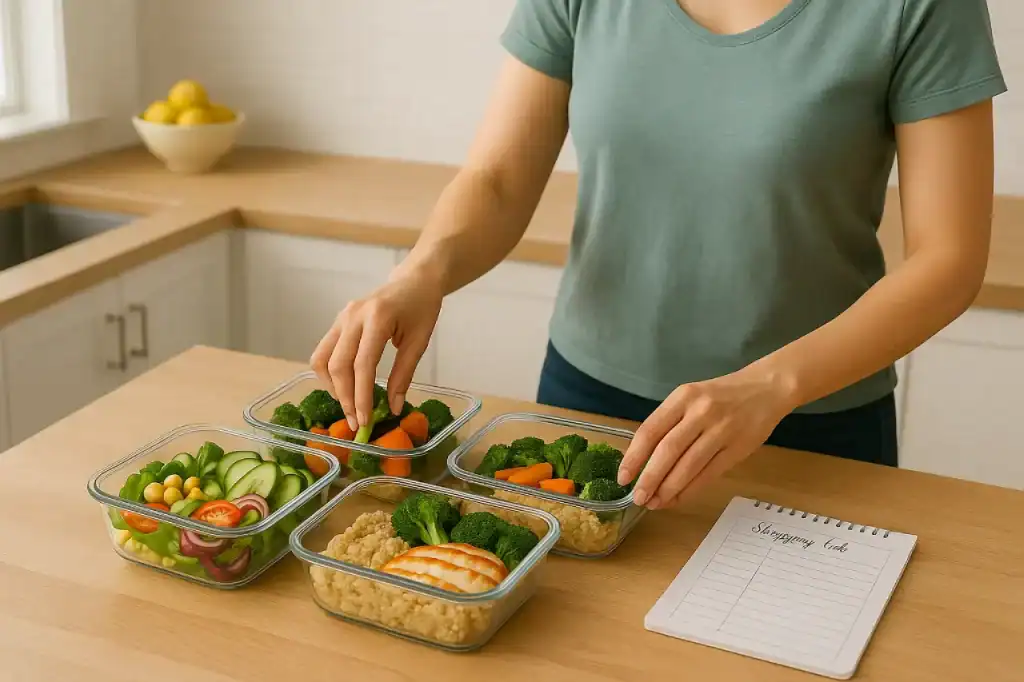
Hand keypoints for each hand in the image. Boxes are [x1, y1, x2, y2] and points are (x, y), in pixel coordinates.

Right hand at [310, 272, 441, 430]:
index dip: (361, 396)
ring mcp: (341, 317)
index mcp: (377, 319)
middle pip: (338, 365)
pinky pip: (324, 351)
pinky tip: (345, 387)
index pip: (362, 365)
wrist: (414, 280)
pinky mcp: (337, 320)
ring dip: (332, 387)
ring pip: (323, 359)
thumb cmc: (421, 308)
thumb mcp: (419, 342)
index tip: (364, 421)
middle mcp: (353, 316)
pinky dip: (330, 373)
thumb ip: (404, 375)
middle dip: (345, 398)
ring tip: (349, 405)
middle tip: (356, 422)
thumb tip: (392, 408)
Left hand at [617, 367, 797, 509]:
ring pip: (688, 466)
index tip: (623, 477)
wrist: (766, 388)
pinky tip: (677, 499)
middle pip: (668, 451)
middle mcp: (700, 412)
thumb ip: (670, 423)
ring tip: (655, 503)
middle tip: (638, 497)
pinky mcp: (737, 449)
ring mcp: (721, 431)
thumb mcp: (691, 397)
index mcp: (683, 397)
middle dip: (650, 478)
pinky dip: (691, 490)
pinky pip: (709, 474)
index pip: (651, 430)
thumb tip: (642, 460)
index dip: (634, 456)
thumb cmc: (721, 395)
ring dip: (669, 489)